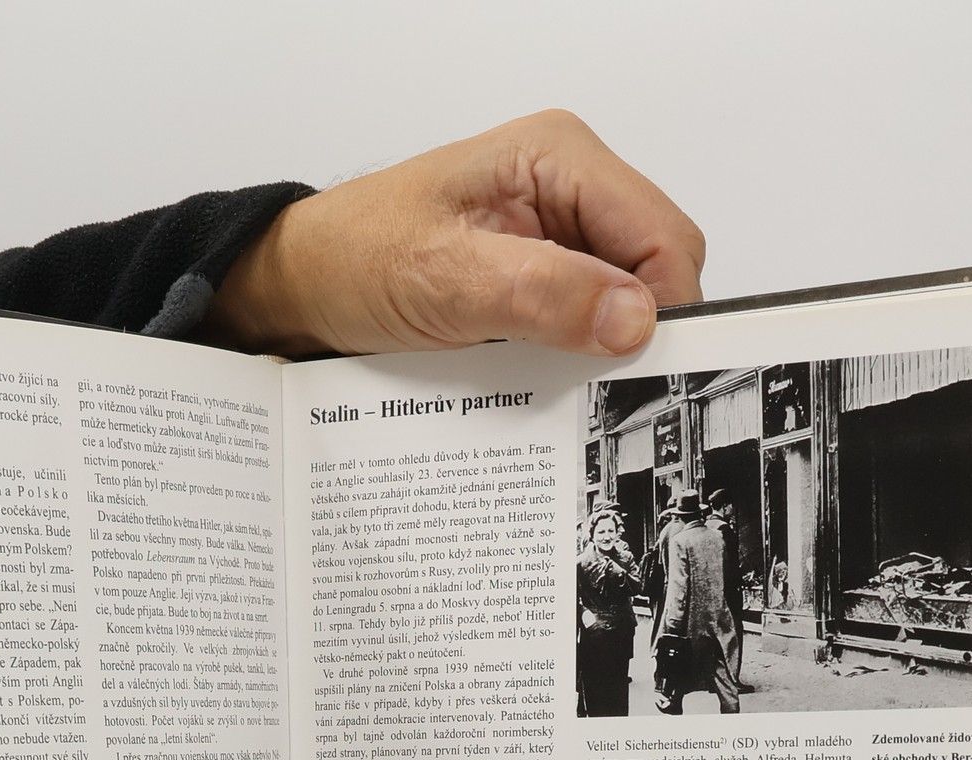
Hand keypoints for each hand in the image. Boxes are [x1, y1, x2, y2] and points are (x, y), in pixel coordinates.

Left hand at [207, 109, 704, 359]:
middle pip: (656, 269)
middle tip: (604, 391)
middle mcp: (570, 187)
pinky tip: (547, 380)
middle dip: (638, 332)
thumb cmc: (354, 259)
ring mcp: (557, 233)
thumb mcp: (446, 279)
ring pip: (625, 303)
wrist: (304, 285)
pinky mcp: (540, 276)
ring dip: (603, 350)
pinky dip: (575, 357)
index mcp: (560, 156)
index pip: (663, 234)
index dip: (666, 307)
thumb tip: (633, 317)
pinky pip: (585, 322)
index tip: (642, 370)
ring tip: (565, 388)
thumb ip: (541, 292)